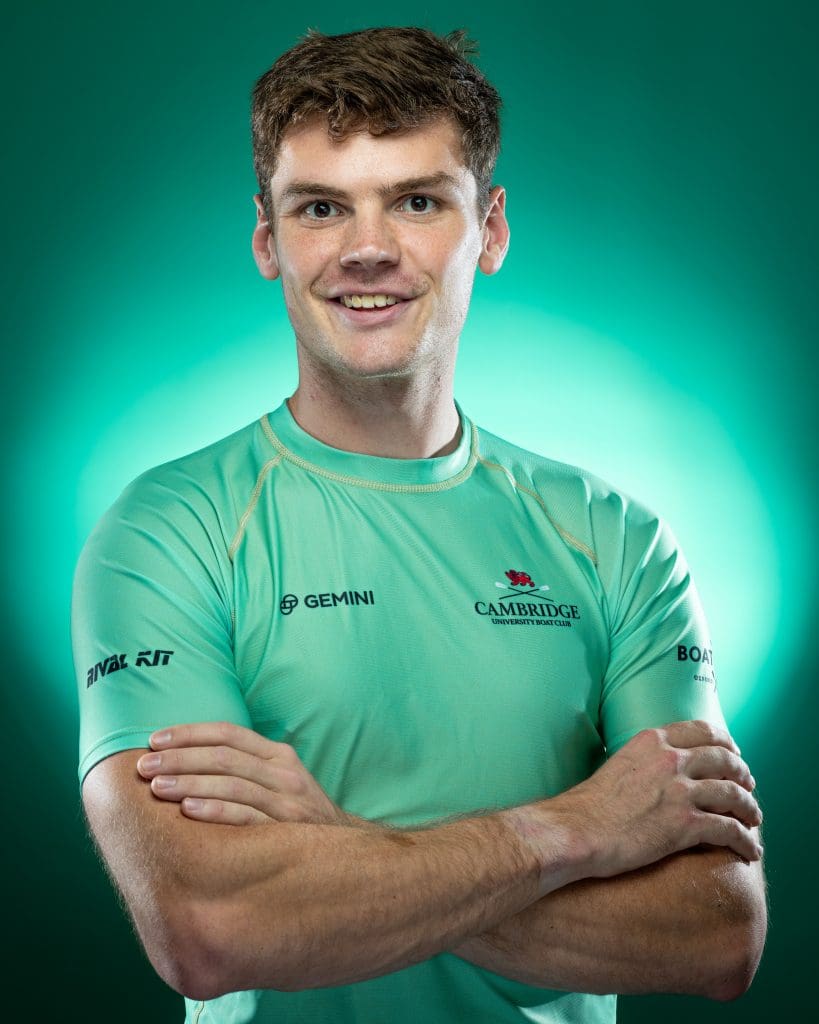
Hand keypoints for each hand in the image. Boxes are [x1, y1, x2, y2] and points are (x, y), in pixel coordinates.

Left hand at [136, 721, 350, 826]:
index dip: (189, 733)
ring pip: (232, 784)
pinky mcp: (287, 831)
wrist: (342, 853)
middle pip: (224, 757)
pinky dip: (215, 811)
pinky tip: (187, 811)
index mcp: (278, 755)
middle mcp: (284, 773)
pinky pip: (246, 818)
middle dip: (180, 758)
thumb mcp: (278, 781)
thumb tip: (184, 760)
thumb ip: (243, 768)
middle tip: (144, 766)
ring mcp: (288, 802)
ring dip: (190, 783)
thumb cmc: (295, 814)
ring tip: (157, 787)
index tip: (154, 740)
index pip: (228, 733)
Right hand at [535, 720, 762, 880]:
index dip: (725, 743)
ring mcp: (680, 790)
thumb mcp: (617, 763)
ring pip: (734, 794)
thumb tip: (654, 770)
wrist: (577, 830)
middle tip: (748, 785)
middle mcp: (671, 759)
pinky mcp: (685, 823)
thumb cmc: (588, 804)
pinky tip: (749, 851)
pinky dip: (745, 841)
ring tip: (753, 819)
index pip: (702, 730)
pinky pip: (729, 829)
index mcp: (653, 741)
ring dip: (749, 808)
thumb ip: (643, 760)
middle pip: (725, 759)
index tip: (733, 752)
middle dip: (743, 773)